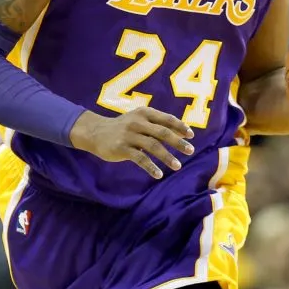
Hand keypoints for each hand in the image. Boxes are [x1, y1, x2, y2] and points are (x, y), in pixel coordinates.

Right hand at [69, 108, 194, 178]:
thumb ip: (157, 124)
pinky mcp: (122, 148)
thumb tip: (182, 133)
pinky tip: (159, 174)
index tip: (191, 135)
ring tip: (178, 166)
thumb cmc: (124, 127)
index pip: (167, 119)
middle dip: (178, 142)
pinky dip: (151, 167)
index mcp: (145, 113)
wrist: (96, 132)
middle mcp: (138, 122)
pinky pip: (140, 159)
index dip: (180, 126)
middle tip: (191, 151)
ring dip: (167, 157)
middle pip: (163, 132)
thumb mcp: (140, 119)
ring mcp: (130, 135)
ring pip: (153, 146)